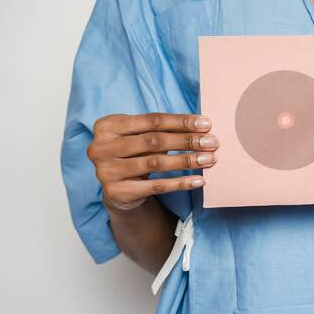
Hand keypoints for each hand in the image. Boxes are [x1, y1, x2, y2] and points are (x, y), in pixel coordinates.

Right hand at [87, 113, 218, 209]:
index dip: (181, 122)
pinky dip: (180, 183)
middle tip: (212, 142)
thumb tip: (203, 127)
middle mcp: (101, 148)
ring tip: (209, 159)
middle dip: (187, 141)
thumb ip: (163, 129)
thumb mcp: (141, 137)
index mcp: (107, 126)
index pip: (152, 120)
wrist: (117, 190)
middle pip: (154, 141)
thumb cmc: (135, 154)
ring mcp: (106, 171)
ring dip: (187, 161)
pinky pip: (156, 187)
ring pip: (156, 163)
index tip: (206, 124)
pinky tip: (198, 181)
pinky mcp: (116, 192)